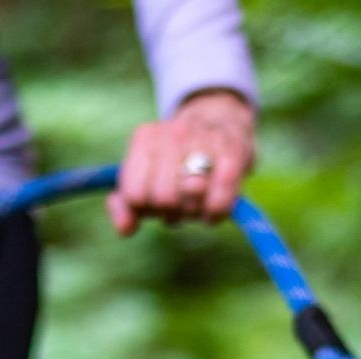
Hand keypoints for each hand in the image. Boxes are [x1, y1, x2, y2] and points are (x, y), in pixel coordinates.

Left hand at [107, 89, 254, 235]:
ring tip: (196, 202)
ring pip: (191, 195)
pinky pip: (220, 199)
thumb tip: (125, 229)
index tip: (154, 202)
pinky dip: (215, 212)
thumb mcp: (144, 177)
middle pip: (164, 197)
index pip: (134, 194)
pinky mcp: (234, 152)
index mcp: (145, 137)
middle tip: (179, 203)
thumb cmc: (176, 163)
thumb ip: (125, 205)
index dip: (145, 209)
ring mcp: (205, 139)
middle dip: (171, 211)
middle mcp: (174, 133)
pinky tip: (212, 210)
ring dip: (194, 211)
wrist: (221, 126)